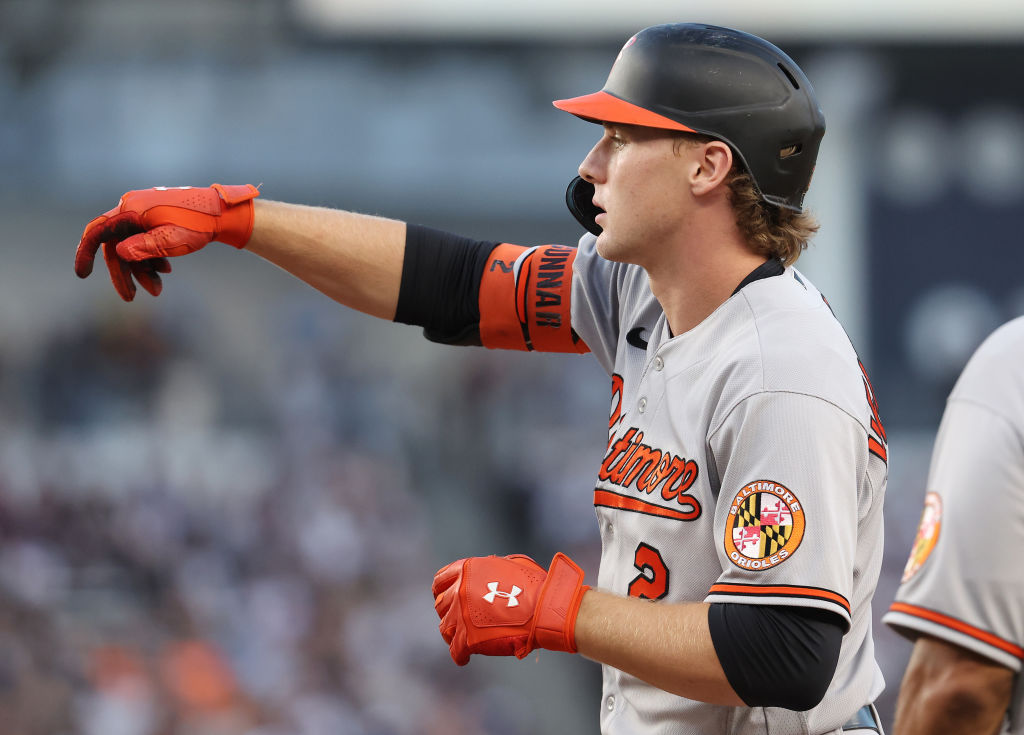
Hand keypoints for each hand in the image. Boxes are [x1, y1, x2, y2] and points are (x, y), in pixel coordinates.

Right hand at [75, 184, 259, 300]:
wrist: (222, 213)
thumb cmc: (198, 225)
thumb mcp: (171, 240)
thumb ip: (143, 247)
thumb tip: (118, 253)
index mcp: (131, 210)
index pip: (97, 232)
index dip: (85, 253)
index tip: (82, 275)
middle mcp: (133, 208)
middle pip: (116, 245)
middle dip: (125, 273)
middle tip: (132, 298)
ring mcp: (144, 212)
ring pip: (132, 246)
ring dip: (142, 269)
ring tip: (158, 289)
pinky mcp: (155, 218)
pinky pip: (144, 241)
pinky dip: (152, 259)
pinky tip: (166, 271)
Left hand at [432, 552, 588, 665]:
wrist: (545, 609)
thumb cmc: (536, 585)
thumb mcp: (510, 563)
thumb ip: (490, 568)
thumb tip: (487, 575)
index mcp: (468, 569)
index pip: (441, 580)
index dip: (443, 590)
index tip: (447, 597)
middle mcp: (459, 590)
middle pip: (441, 605)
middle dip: (448, 612)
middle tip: (458, 620)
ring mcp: (461, 615)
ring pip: (445, 628)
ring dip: (452, 634)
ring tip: (460, 640)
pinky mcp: (468, 638)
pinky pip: (455, 651)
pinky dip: (460, 656)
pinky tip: (465, 658)